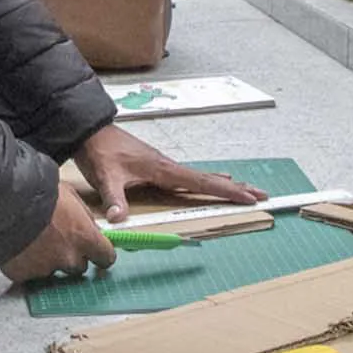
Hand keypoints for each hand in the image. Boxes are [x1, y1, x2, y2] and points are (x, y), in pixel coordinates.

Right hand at [0, 178, 116, 283]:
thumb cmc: (39, 192)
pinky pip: (29, 273)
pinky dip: (26, 264)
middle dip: (71, 256)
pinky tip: (18, 247)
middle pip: (79, 266)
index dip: (101, 254)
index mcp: (85, 238)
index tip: (97, 252)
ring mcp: (46, 270)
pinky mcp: (24, 275)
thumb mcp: (70, 195)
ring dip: (48, 260)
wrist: (4, 203)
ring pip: (53, 270)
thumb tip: (93, 228)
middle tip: (57, 239)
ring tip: (33, 240)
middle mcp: (69, 258)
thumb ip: (84, 217)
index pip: (106, 257)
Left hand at [73, 125, 267, 222]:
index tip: (250, 196)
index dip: (226, 191)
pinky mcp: (157, 167)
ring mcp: (164, 166)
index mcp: (163, 169)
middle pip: (209, 179)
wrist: (90, 131)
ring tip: (244, 189)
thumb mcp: (105, 177)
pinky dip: (206, 181)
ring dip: (223, 184)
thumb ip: (114, 199)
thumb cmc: (100, 152)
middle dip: (235, 188)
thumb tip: (119, 221)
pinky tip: (209, 181)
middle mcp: (169, 167)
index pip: (201, 182)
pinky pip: (189, 177)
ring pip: (200, 177)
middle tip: (262, 195)